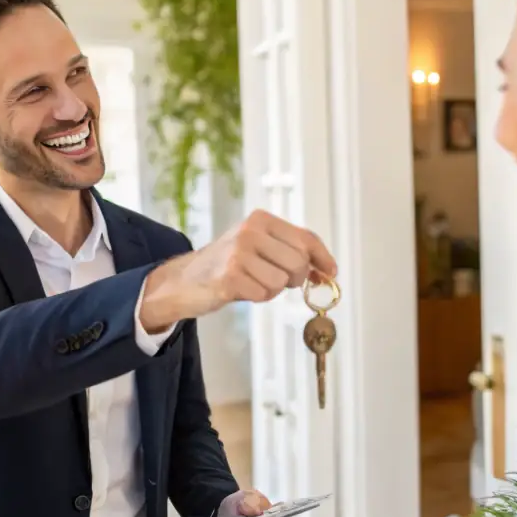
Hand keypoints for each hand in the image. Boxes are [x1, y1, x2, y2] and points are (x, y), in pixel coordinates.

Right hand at [140, 210, 336, 331]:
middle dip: (293, 278)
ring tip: (251, 282)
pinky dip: (257, 297)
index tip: (331, 272)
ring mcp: (239, 253)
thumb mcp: (259, 246)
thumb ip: (290, 252)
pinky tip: (241, 289)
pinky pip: (264, 294)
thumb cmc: (228, 264)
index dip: (323, 257)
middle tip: (274, 279)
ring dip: (271, 289)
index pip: (305, 237)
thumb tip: (328, 271)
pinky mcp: (230, 276)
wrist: (184, 280)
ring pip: (282, 282)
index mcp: (260, 219)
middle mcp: (250, 231)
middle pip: (298, 263)